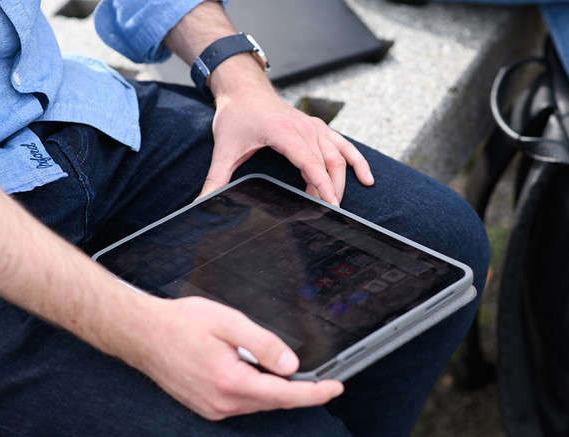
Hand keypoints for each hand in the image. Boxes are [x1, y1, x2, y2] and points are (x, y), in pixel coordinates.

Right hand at [135, 296, 343, 420]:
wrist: (142, 334)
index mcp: (230, 381)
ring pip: (260, 403)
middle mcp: (221, 402)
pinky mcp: (206, 407)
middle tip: (323, 376)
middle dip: (301, 391)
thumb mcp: (228, 322)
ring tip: (290, 371)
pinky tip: (260, 375)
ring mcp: (212, 408)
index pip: (284, 394)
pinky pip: (243, 403)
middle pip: (274, 401)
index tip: (335, 387)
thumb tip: (291, 363)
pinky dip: (259, 392)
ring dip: (278, 390)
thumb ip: (263, 343)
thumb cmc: (180, 324)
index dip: (314, 393)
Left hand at [199, 82, 374, 204]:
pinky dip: (357, 162)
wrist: (244, 88)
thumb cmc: (236, 115)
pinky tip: (366, 179)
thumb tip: (202, 202)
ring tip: (337, 205)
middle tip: (325, 215)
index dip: (321, 186)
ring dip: (341, 182)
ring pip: (339, 157)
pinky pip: (345, 146)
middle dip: (330, 191)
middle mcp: (304, 128)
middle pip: (328, 163)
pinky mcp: (319, 129)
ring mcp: (315, 127)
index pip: (310, 163)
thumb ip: (216, 178)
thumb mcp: (224, 148)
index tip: (329, 207)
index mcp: (283, 132)